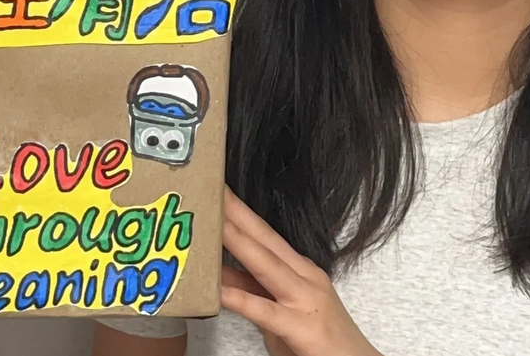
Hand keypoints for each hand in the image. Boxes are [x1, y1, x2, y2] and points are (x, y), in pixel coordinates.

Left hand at [220, 187, 380, 355]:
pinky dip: (240, 299)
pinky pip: (265, 311)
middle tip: (211, 190)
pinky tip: (219, 291)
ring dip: (238, 241)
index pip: (265, 235)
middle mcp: (305, 278)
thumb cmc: (319, 344)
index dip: (241, 212)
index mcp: (300, 270)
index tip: (218, 192)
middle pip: (264, 240)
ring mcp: (305, 300)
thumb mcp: (279, 313)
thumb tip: (216, 275)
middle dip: (236, 213)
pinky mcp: (302, 328)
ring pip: (265, 265)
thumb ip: (250, 293)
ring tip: (212, 225)